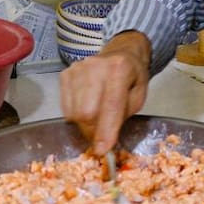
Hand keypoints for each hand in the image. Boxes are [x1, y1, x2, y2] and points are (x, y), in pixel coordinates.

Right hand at [59, 30, 150, 154]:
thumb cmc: (132, 77)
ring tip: (96, 115)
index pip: (110, 106)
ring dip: (84, 123)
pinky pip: (65, 107)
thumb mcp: (138, 97)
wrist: (121, 53)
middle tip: (102, 133)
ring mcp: (77, 69)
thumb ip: (122, 117)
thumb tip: (104, 143)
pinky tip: (87, 105)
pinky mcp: (66, 74)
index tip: (102, 150)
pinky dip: (75, 114)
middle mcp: (95, 67)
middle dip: (93, 130)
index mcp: (119, 69)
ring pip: (74, 113)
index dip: (105, 131)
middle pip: (86, 112)